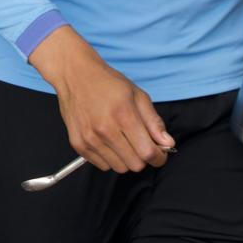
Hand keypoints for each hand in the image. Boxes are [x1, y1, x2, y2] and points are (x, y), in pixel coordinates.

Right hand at [29, 26, 173, 172]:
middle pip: (135, 165)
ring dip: (125, 158)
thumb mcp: (137, 95)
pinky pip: (102, 165)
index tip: (159, 153)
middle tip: (139, 144)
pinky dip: (108, 158)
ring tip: (121, 140)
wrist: (74, 74)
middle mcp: (104, 129)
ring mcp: (89, 138)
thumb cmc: (107, 82)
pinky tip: (107, 141)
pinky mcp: (78, 143)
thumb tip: (167, 143)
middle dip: (142, 157)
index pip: (148, 153)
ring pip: (119, 168)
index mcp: (123, 115)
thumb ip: (154, 121)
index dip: (159, 157)